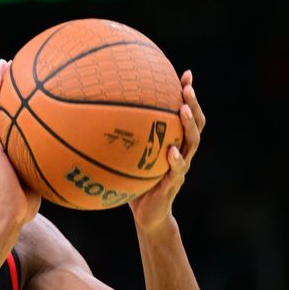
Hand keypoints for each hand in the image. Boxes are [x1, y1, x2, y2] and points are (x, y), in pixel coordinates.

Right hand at [0, 59, 40, 226]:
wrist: (8, 214)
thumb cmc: (25, 202)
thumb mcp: (41, 175)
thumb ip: (50, 160)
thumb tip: (77, 152)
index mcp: (3, 147)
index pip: (6, 117)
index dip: (12, 98)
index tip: (25, 80)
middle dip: (3, 83)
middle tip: (14, 64)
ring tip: (5, 63)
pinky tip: (1, 77)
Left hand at [129, 69, 205, 231]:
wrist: (148, 215)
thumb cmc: (135, 182)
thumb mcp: (127, 156)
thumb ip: (119, 137)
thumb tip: (93, 113)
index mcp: (174, 142)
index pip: (186, 113)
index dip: (189, 94)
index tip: (186, 73)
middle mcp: (181, 151)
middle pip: (195, 124)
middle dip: (193, 104)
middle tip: (187, 87)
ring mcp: (180, 168)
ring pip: (192, 144)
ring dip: (189, 125)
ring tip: (184, 110)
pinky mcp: (173, 185)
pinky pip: (177, 171)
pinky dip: (176, 161)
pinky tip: (172, 152)